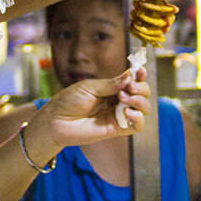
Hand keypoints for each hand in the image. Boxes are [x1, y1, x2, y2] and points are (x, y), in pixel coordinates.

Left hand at [36, 67, 151, 149]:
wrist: (56, 121)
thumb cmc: (68, 101)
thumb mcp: (89, 87)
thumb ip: (110, 84)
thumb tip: (130, 76)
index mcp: (112, 88)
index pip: (133, 81)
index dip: (140, 75)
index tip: (140, 71)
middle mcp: (118, 101)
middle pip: (142, 93)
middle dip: (141, 88)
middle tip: (129, 88)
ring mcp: (118, 115)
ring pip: (144, 109)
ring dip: (140, 101)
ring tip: (124, 98)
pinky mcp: (117, 129)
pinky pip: (137, 126)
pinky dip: (138, 118)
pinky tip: (127, 112)